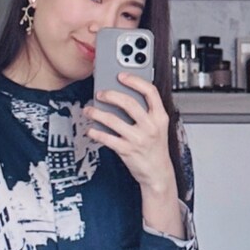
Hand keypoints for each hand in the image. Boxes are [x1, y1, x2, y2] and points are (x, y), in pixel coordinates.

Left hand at [84, 73, 175, 196]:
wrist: (158, 174)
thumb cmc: (156, 148)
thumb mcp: (158, 127)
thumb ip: (147, 111)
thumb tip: (124, 94)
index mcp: (160, 117)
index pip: (150, 92)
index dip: (135, 80)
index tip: (122, 75)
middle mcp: (150, 127)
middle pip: (128, 103)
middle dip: (110, 95)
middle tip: (101, 94)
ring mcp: (138, 139)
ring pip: (113, 120)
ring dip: (97, 113)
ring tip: (89, 110)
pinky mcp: (127, 151)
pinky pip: (107, 138)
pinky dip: (95, 133)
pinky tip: (91, 130)